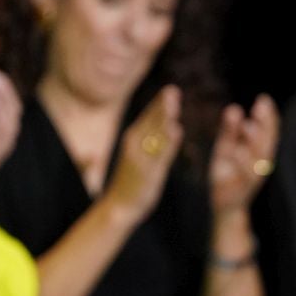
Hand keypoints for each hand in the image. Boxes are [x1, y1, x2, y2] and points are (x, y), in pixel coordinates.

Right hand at [105, 85, 183, 221]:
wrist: (119, 206)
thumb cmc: (131, 181)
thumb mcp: (142, 157)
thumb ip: (158, 143)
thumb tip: (175, 127)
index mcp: (132, 139)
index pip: (148, 117)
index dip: (159, 103)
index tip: (171, 89)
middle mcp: (134, 145)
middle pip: (151, 122)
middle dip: (162, 105)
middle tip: (173, 90)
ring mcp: (141, 158)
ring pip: (155, 135)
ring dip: (164, 118)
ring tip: (174, 103)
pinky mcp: (148, 172)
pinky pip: (160, 155)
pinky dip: (168, 143)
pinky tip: (177, 131)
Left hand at [207, 94, 278, 213]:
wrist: (225, 205)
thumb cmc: (228, 173)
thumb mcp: (226, 149)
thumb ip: (230, 130)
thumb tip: (234, 109)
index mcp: (259, 153)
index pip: (268, 132)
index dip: (268, 117)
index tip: (264, 99)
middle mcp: (260, 164)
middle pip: (267, 142)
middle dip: (265, 125)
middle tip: (260, 106)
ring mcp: (253, 177)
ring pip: (258, 158)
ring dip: (255, 142)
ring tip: (249, 125)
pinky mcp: (242, 189)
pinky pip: (244, 176)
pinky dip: (243, 163)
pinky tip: (238, 150)